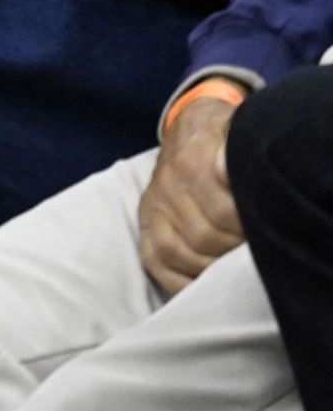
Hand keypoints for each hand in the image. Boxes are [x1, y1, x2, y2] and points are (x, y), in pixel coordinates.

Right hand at [139, 95, 242, 293]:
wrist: (189, 133)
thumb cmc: (222, 137)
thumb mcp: (233, 129)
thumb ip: (233, 144)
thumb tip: (223, 168)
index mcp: (189, 158)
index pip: (222, 212)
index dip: (249, 228)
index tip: (267, 228)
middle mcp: (165, 185)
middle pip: (204, 237)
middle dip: (235, 249)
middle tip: (257, 248)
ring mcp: (152, 208)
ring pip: (177, 253)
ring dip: (212, 266)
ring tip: (235, 263)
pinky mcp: (145, 226)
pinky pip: (155, 263)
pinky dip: (181, 281)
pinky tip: (206, 281)